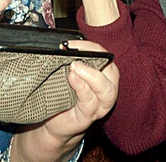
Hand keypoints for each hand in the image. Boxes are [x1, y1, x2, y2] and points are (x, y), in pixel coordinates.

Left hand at [12, 41, 118, 161]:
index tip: (71, 43)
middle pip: (111, 70)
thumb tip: (63, 45)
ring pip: (105, 89)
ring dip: (90, 75)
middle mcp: (107, 89)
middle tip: (76, 54)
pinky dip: (82, 88)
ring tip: (74, 67)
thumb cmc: (63, 94)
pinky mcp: (88, 116)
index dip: (91, 47)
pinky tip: (72, 79)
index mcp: (104, 75)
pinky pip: (90, 102)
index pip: (105, 56)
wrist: (54, 122)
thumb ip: (71, 61)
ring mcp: (99, 105)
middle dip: (95, 57)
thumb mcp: (68, 74)